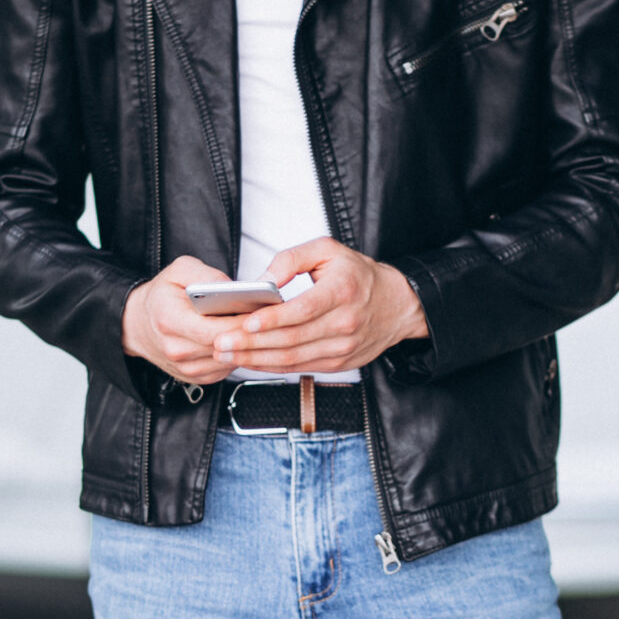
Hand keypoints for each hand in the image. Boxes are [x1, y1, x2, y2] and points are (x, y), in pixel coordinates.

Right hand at [121, 256, 257, 385]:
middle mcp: (176, 349)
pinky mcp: (195, 377)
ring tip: (262, 330)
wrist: (138, 324)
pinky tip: (245, 341)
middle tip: (272, 320)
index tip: (263, 312)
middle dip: (250, 334)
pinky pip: (225, 368)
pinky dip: (238, 355)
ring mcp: (186, 368)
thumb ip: (207, 275)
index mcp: (170, 321)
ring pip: (229, 360)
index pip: (215, 330)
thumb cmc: (162, 295)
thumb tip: (235, 288)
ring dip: (247, 347)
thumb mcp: (180, 270)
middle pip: (225, 347)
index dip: (242, 323)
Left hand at [207, 238, 428, 377]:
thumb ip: (292, 258)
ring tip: (227, 353)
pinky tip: (250, 360)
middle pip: (292, 339)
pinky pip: (300, 368)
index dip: (273, 319)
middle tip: (221, 342)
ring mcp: (343, 348)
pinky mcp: (339, 363)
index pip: (303, 310)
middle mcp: (345, 323)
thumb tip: (262, 280)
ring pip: (293, 358)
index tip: (245, 321)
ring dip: (257, 358)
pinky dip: (272, 366)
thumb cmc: (358, 275)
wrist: (397, 305)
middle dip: (252, 343)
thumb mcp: (329, 250)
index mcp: (342, 291)